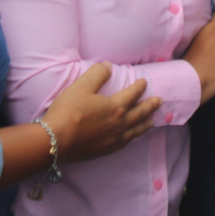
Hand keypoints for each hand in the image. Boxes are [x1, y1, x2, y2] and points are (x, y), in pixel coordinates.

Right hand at [43, 62, 161, 163]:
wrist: (55, 141)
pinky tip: (131, 137)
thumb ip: (97, 74)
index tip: (144, 82)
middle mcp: (119, 124)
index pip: (132, 94)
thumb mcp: (81, 86)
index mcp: (115, 107)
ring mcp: (113, 139)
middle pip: (140, 113)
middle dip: (150, 106)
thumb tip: (108, 65)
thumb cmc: (68, 111)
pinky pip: (125, 143)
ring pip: (135, 131)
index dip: (139, 87)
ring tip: (151, 121)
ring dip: (145, 124)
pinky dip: (133, 137)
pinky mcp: (105, 150)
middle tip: (159, 101)